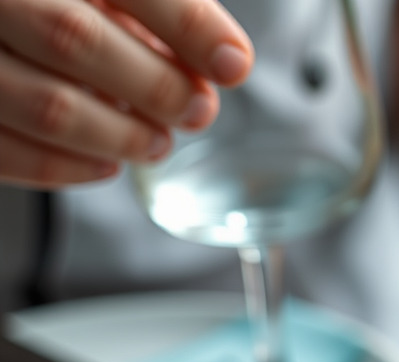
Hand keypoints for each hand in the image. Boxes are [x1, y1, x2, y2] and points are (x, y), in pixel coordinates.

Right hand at [0, 0, 252, 187]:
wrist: (0, 17)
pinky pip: (8, 152)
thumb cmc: (59, 8)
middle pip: (74, 39)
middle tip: (196, 110)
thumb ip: (158, 12)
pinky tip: (107, 163)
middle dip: (155, 87)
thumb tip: (226, 61)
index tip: (234, 63)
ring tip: (157, 142)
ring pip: (49, 107)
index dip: (185, 22)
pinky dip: (68, 168)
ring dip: (121, 136)